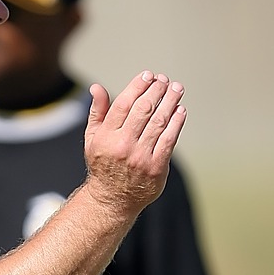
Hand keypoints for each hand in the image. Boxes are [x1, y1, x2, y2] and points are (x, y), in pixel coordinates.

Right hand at [84, 71, 185, 216]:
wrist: (112, 199)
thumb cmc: (103, 164)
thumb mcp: (93, 138)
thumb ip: (97, 112)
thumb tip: (97, 87)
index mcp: (106, 137)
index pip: (124, 104)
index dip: (138, 86)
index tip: (148, 75)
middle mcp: (123, 146)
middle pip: (143, 110)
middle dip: (157, 91)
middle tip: (165, 80)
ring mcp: (140, 157)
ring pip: (159, 122)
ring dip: (170, 102)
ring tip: (177, 89)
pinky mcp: (156, 167)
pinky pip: (169, 140)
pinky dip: (176, 122)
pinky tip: (180, 110)